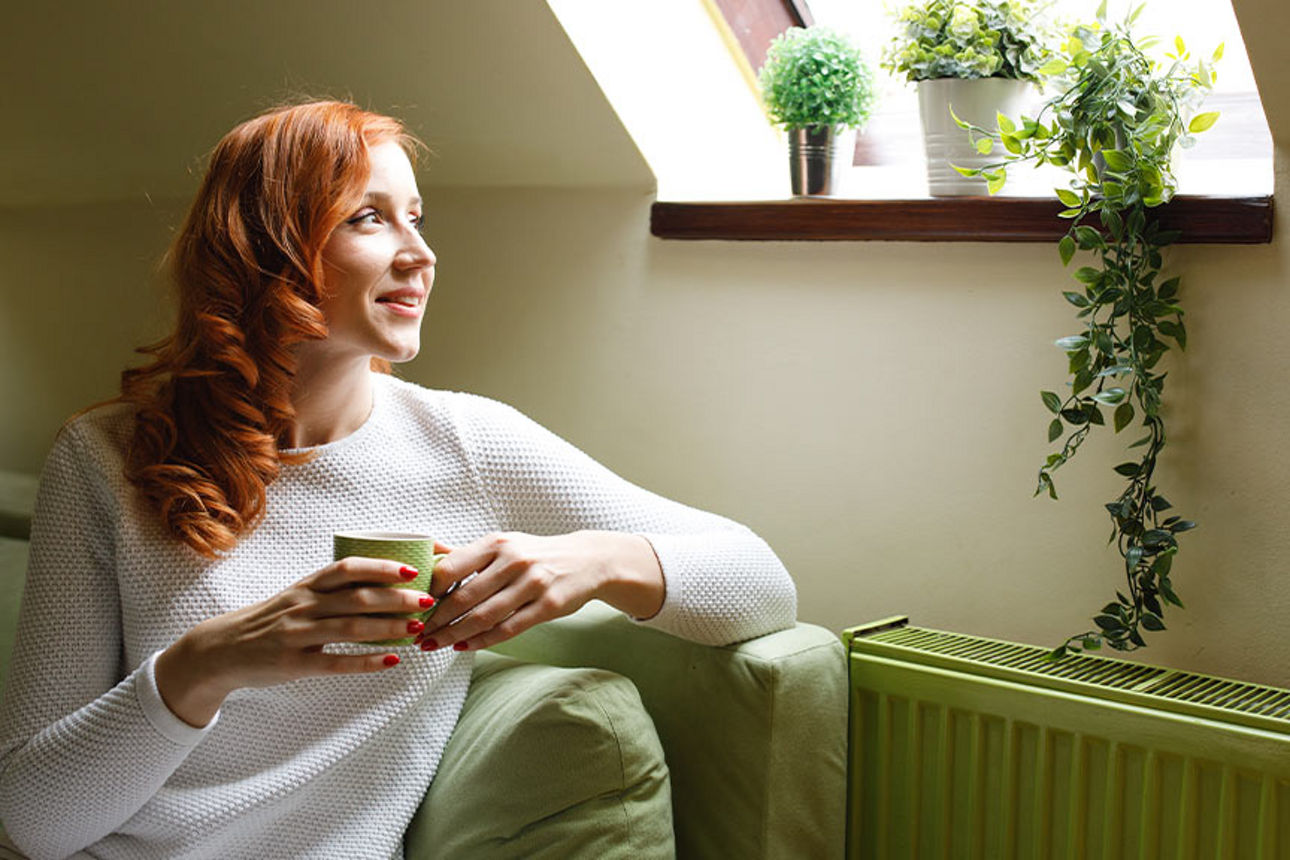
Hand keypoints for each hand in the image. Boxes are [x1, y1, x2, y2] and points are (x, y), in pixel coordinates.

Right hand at [155, 557, 435, 727]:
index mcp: (307, 586)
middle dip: (396, 598)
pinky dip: (366, 662)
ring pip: (350, 628)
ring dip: (388, 628)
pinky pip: (335, 662)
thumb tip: (383, 581)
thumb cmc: (271, 620)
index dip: (381, 567)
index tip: (412, 569)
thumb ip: (332, 590)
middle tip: (427, 600)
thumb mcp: (298, 597)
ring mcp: (296, 635)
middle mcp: (303, 606)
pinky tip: (391, 661)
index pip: (347, 568)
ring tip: (417, 629)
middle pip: (356, 597)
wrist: (222, 650)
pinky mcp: (292, 664)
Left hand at [415, 530, 663, 652]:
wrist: (587, 560)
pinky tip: (463, 647)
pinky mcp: (548, 607)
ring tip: (433, 644)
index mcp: (497, 543)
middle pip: (464, 597)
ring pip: (484, 617)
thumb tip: (426, 556)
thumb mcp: (504, 544)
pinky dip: (482, 641)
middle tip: (416, 633)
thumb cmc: (535, 553)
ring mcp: (533, 584)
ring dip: (454, 635)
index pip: (451, 567)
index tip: (412, 605)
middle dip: (436, 620)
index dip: (428, 591)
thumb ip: (467, 554)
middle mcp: (514, 561)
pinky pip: (508, 629)